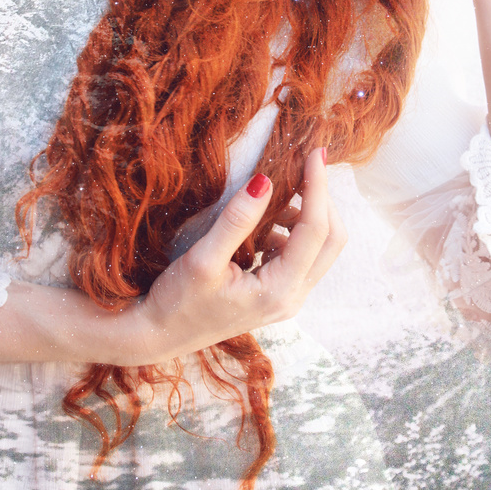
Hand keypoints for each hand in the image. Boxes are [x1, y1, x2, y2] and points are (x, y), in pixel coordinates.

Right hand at [137, 148, 345, 363]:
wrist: (159, 336)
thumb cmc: (176, 302)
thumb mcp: (203, 258)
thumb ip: (237, 220)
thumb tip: (266, 181)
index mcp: (279, 290)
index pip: (316, 230)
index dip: (318, 187)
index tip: (314, 153)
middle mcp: (292, 297)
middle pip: (331, 240)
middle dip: (323, 199)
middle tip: (303, 166)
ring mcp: (287, 298)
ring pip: (319, 248)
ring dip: (309, 214)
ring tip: (280, 191)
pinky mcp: (277, 294)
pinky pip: (301, 256)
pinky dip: (293, 230)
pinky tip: (265, 219)